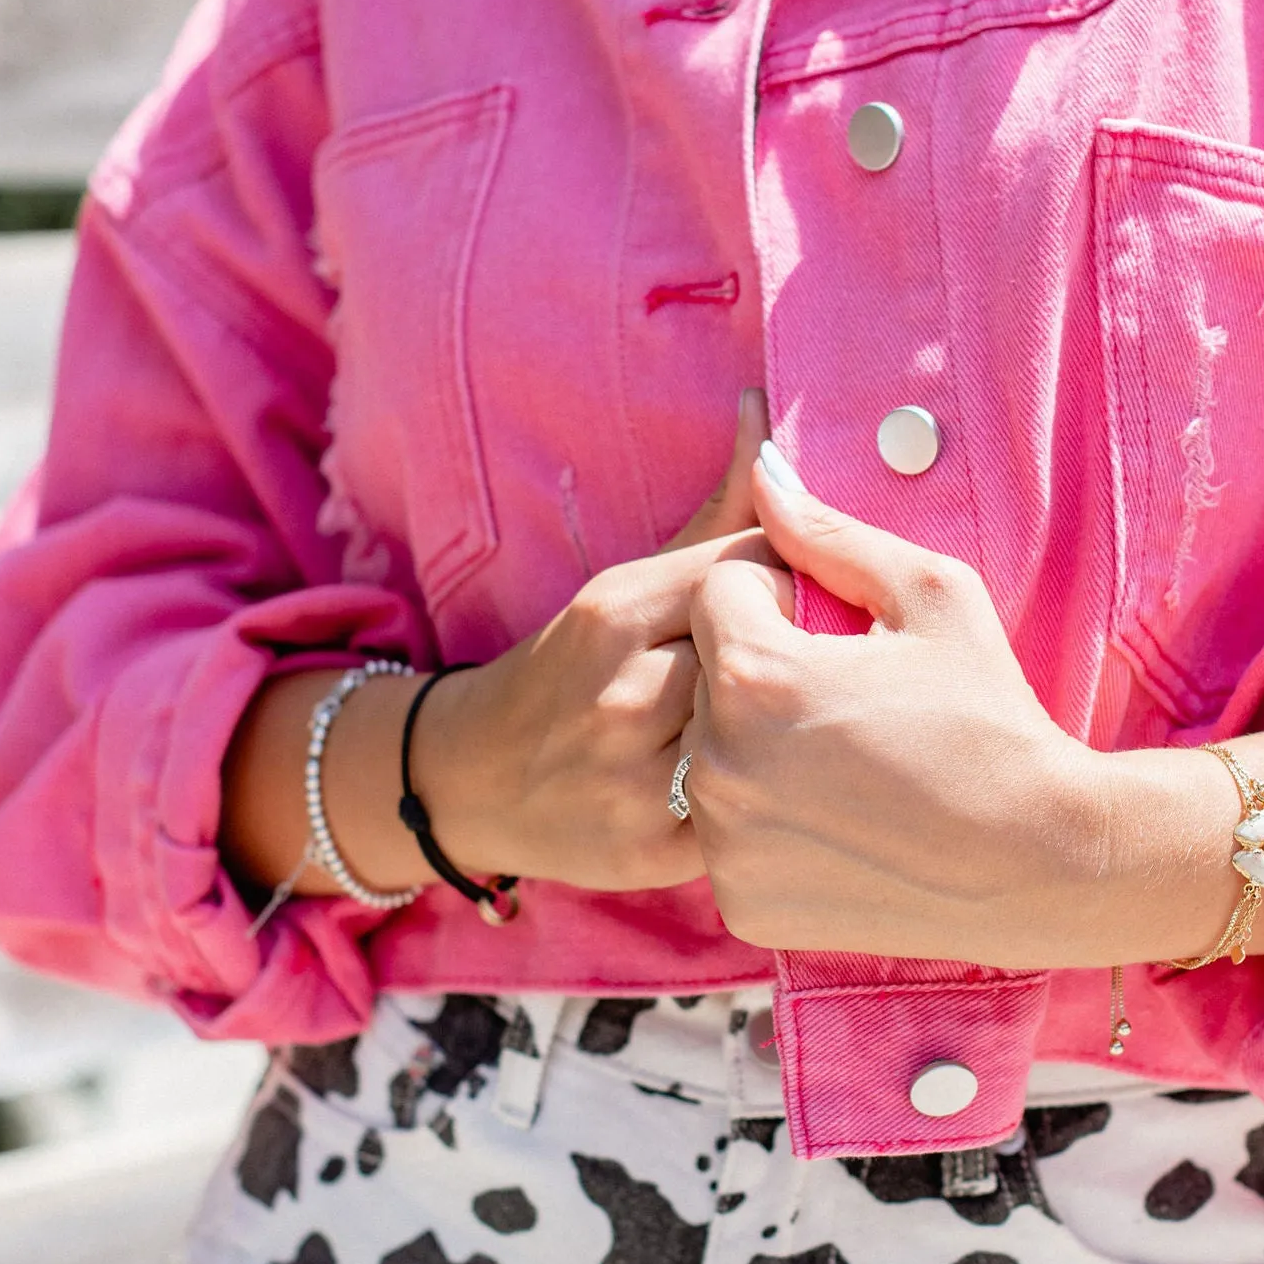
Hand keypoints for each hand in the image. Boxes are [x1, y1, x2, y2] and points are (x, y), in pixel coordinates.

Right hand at [404, 389, 772, 894]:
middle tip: (786, 676)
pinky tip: (757, 788)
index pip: (761, 571)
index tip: (783, 610)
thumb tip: (765, 412)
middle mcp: (624, 693)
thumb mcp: (625, 584)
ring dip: (782, 731)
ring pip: (766, 735)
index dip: (789, 588)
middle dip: (792, 662)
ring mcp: (636, 779)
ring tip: (776, 730)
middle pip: (773, 654)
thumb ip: (716, 512)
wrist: (470, 783)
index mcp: (616, 612)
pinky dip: (763, 798)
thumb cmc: (570, 670)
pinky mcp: (655, 851)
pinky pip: (753, 811)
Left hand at [681, 442, 1125, 965]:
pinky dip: (771, 827)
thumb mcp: (930, 595)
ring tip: (847, 767)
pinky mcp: (740, 903)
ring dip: (759, 751)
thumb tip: (762, 470)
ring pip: (711, 759)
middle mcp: (719, 760)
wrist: (1038, 859)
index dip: (781, 602)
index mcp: (754, 672)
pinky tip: (841, 825)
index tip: (841, 640)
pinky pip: (729, 836)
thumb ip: (830, 533)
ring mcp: (725, 841)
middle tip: (850, 710)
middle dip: (763, 677)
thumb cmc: (992, 717)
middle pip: (706, 679)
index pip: (721, 593)